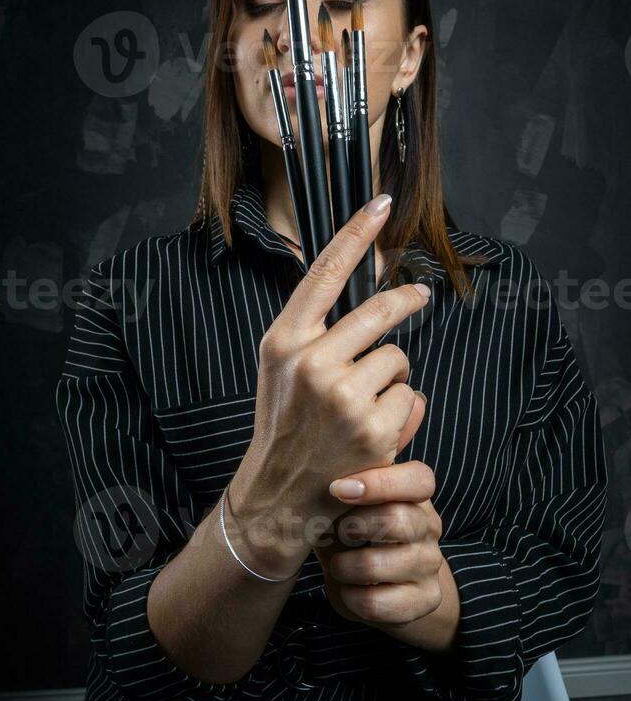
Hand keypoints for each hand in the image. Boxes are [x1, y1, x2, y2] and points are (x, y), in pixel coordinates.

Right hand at [229, 193, 431, 571]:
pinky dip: (401, 411)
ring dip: (393, 377)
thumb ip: (314, 330)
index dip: (356, 233)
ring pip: (398, 358)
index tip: (381, 203)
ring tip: (364, 406)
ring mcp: (343, 395)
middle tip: (422, 295)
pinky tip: (374, 431)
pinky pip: (409, 395)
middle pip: (380, 312)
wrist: (278, 497)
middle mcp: (311, 362)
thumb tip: (369, 293)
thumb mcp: (280, 369)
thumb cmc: (284, 426)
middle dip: (405, 303)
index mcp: (283, 341)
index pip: (325, 273)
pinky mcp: (374, 426)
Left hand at [312, 458, 443, 628]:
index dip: (379, 482)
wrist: (386, 585)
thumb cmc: (356, 535)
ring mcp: (430, 565)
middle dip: (353, 526)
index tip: (338, 489)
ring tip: (337, 565)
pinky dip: (349, 597)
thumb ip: (341, 490)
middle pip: (398, 519)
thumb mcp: (349, 508)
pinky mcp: (425, 600)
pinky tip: (348, 589)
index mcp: (415, 495)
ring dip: (343, 567)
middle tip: (335, 532)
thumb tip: (315, 473)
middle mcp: (428, 527)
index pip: (418, 479)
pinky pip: (375, 602)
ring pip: (376, 566)